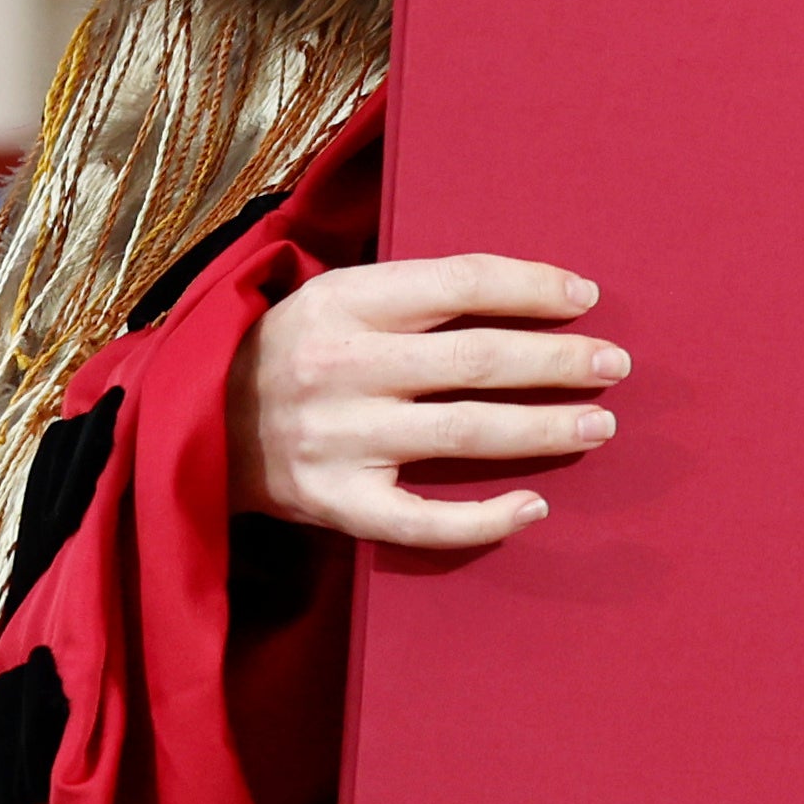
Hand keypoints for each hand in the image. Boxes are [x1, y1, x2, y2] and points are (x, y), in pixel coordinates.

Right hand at [226, 253, 627, 548]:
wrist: (188, 423)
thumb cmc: (287, 350)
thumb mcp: (332, 295)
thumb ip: (412, 295)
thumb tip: (522, 293)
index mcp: (344, 299)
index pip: (460, 282)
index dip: (532, 287)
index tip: (588, 297)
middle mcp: (342, 367)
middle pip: (475, 360)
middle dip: (558, 361)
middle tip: (616, 365)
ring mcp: (337, 441)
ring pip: (464, 434)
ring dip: (543, 429)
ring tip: (600, 424)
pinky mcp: (332, 505)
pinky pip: (422, 522)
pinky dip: (484, 519)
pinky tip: (533, 506)